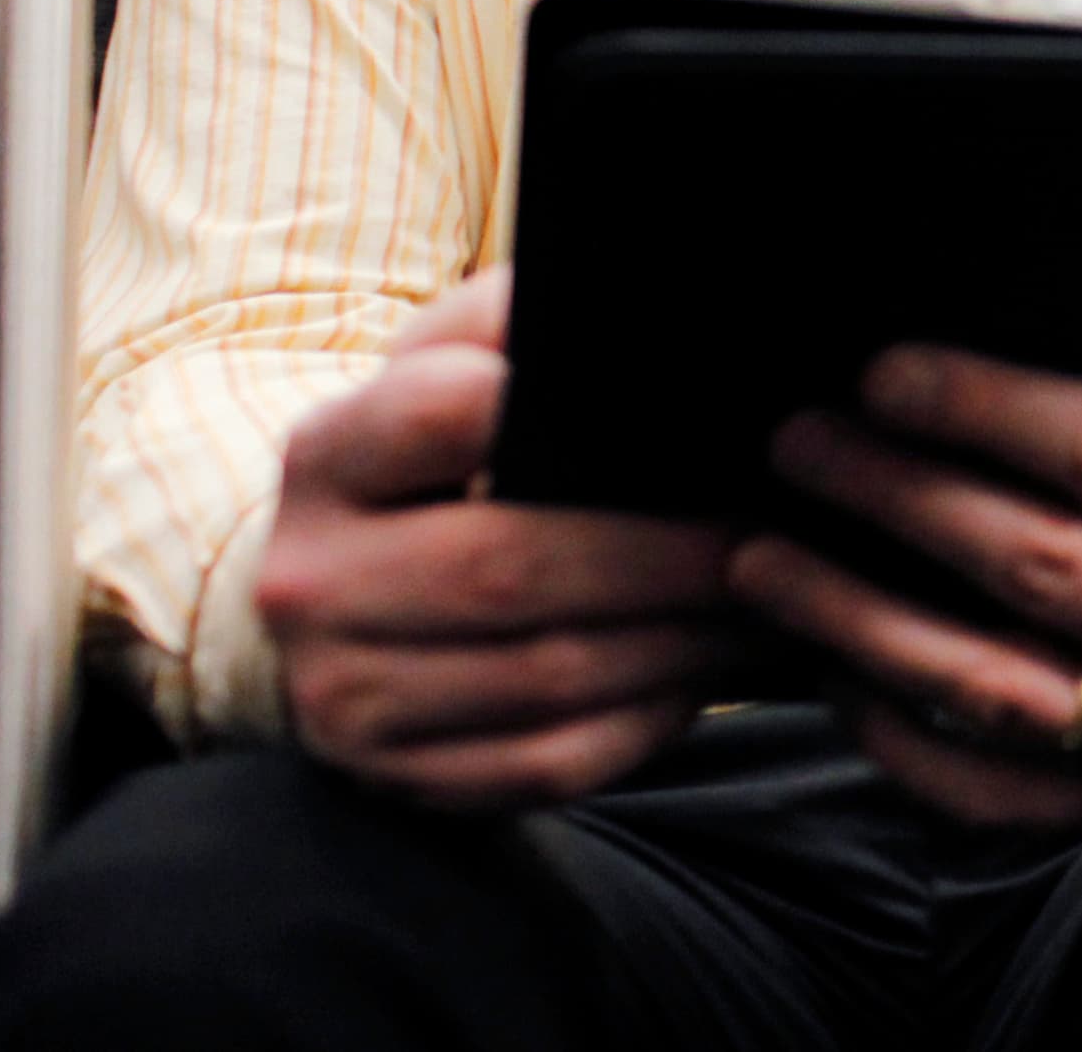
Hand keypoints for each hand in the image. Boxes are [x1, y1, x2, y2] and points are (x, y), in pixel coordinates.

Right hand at [253, 271, 743, 810]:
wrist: (343, 582)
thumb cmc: (443, 451)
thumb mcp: (456, 358)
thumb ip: (520, 317)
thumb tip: (639, 307)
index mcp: (328, 453)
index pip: (442, 413)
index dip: (555, 410)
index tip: (678, 412)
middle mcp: (310, 578)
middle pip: (510, 565)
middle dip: (667, 552)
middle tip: (771, 531)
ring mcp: (341, 691)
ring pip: (545, 674)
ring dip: (681, 640)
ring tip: (769, 598)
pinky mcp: (394, 775)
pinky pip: (547, 758)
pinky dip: (647, 717)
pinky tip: (706, 672)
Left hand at [730, 213, 1081, 830]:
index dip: (989, 408)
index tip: (883, 371)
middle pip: (1037, 567)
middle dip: (900, 497)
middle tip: (798, 440)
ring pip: (994, 690)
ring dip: (861, 623)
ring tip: (762, 556)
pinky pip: (988, 792)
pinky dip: (897, 735)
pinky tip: (829, 666)